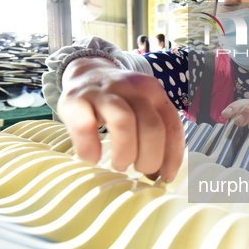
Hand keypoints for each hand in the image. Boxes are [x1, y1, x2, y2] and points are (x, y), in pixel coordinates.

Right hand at [56, 57, 183, 181]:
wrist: (85, 72)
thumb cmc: (118, 101)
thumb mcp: (142, 109)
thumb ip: (154, 135)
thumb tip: (160, 174)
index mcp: (153, 91)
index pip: (172, 125)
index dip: (172, 156)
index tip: (165, 177)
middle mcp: (132, 87)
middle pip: (151, 126)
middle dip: (150, 158)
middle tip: (139, 169)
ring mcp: (103, 92)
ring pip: (123, 122)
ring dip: (125, 153)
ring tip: (120, 165)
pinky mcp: (76, 99)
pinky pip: (85, 127)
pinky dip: (90, 149)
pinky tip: (93, 157)